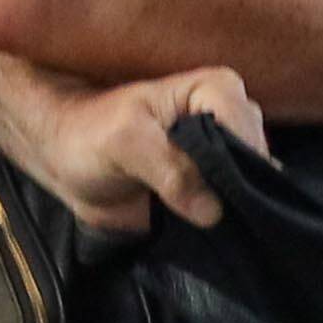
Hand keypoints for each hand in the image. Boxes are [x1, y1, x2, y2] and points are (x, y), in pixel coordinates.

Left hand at [24, 67, 265, 232]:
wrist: (66, 160)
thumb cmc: (89, 135)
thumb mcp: (124, 143)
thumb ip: (170, 169)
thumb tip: (213, 210)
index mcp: (215, 90)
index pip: (246, 129)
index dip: (234, 164)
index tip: (212, 195)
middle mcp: (230, 119)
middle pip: (257, 160)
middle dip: (239, 190)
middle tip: (209, 214)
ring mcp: (226, 154)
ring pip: (252, 186)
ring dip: (237, 209)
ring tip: (207, 223)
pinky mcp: (217, 187)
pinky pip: (239, 207)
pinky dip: (230, 222)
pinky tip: (215, 233)